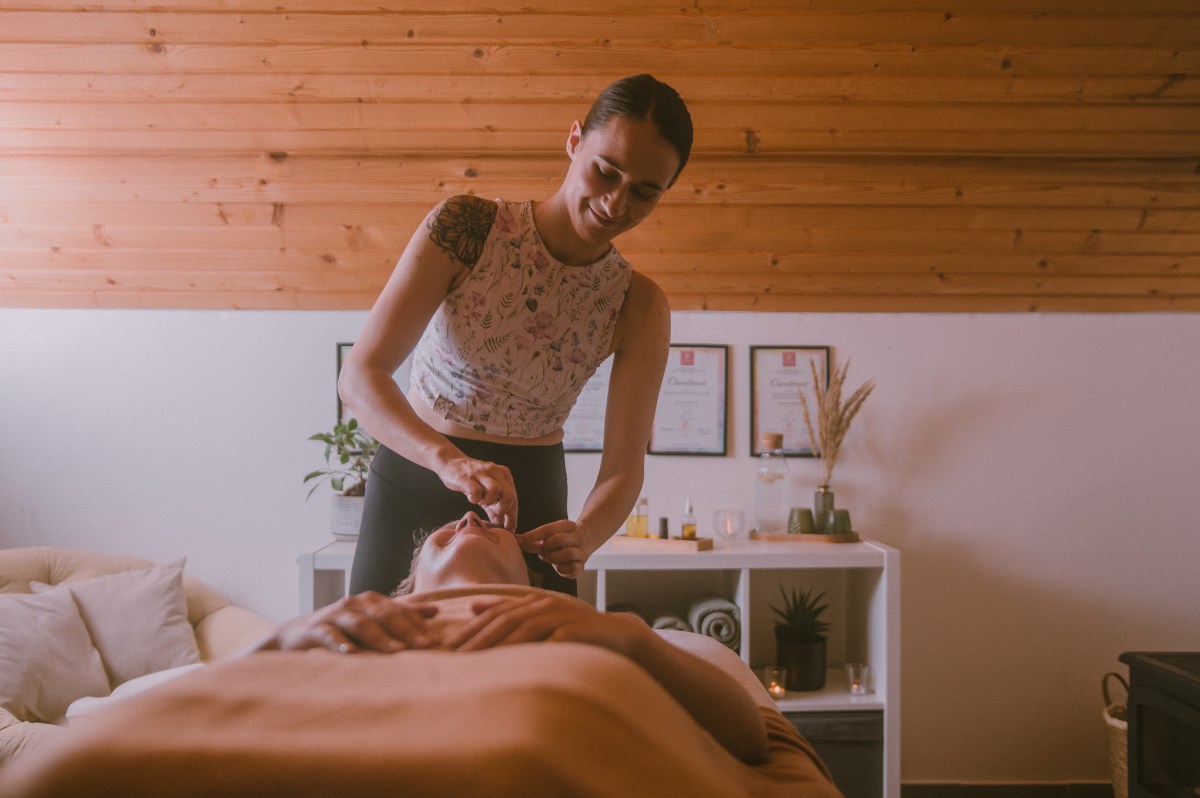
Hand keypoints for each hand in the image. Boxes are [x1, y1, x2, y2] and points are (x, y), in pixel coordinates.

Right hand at [264, 592, 438, 653]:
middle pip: (384, 615)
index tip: (437, 642)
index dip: (419, 624)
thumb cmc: (341, 630)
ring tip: (396, 652)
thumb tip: (434, 612)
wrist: (296, 634)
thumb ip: (401, 615)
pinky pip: (329, 635)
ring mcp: (334, 615)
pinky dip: (340, 643)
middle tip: (424, 647)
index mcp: (372, 601)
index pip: (400, 610)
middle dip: (406, 631)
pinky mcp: (315, 629)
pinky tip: (350, 654)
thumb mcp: (372, 621)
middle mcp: (355, 604)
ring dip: (379, 637)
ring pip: (360, 623)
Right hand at [441, 456, 517, 530]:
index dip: (512, 517)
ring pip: (495, 491)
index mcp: (503, 474)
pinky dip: (475, 498)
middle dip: (503, 509)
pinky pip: (476, 491)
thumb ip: (495, 508)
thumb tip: (503, 527)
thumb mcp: (486, 493)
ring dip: (489, 502)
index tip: (510, 530)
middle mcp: (495, 471)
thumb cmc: (471, 480)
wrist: (451, 462)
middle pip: (509, 495)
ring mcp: (481, 473)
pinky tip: (471, 497)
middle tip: (493, 512)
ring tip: (481, 501)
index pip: (514, 498)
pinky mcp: (466, 477)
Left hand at [445, 592, 645, 653]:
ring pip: (524, 628)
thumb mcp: (541, 617)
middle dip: (478, 638)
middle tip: (455, 656)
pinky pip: (550, 641)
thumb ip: (508, 610)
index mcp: (533, 601)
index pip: (496, 614)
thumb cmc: (574, 630)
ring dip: (499, 644)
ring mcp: (561, 616)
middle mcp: (544, 605)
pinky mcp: (576, 630)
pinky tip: (516, 664)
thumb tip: (472, 607)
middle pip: (505, 620)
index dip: (472, 628)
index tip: (450, 646)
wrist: (617, 634)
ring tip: (477, 661)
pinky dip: (533, 651)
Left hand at [517, 519, 585, 577]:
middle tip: (542, 551)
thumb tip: (515, 540)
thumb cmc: (559, 540)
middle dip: (545, 547)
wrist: (583, 544)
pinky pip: (572, 568)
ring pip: (566, 553)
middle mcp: (577, 537)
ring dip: (553, 558)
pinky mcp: (582, 566)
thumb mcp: (548, 536)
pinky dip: (561, 569)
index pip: (547, 529)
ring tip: (550, 558)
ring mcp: (581, 552)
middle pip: (557, 540)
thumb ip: (532, 539)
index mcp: (568, 526)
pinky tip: (558, 566)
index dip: (531, 536)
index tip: (518, 541)